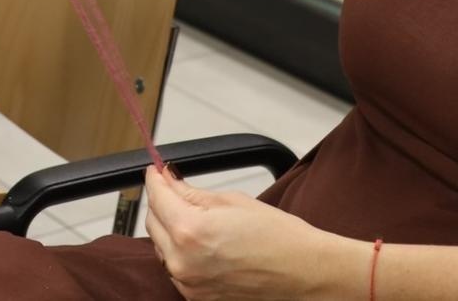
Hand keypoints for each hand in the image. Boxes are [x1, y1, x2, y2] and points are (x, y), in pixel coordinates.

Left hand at [144, 167, 328, 299]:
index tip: (156, 169)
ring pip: (162, 246)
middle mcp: (182, 261)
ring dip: (170, 228)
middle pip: (153, 222)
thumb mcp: (232, 200)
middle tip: (178, 189)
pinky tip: (203, 243)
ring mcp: (188, 283)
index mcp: (190, 231)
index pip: (157, 197)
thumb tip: (168, 180)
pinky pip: (175, 267)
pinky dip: (181, 252)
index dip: (155, 178)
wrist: (304, 273)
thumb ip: (191, 192)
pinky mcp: (196, 297)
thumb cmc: (277, 236)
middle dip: (162, 202)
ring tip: (198, 219)